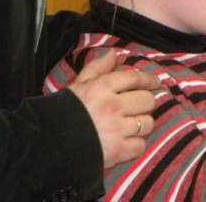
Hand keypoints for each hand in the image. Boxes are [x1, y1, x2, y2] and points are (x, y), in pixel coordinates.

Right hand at [67, 50, 159, 168]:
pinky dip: (136, 144)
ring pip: (147, 123)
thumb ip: (97, 68)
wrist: (50, 142)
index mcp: (102, 86)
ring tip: (133, 124)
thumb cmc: (65, 110)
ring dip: (142, 124)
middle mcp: (113, 105)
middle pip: (147, 100)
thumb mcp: (79, 84)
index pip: (135, 78)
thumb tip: (114, 53)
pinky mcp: (118, 151)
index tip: (155, 83)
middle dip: (146, 102)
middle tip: (140, 106)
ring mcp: (117, 129)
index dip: (148, 79)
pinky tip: (127, 141)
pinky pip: (141, 145)